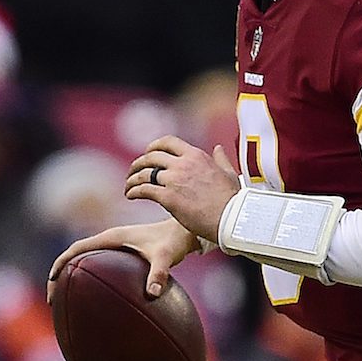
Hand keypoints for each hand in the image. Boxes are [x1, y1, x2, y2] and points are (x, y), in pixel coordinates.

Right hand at [48, 217, 198, 299]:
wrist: (183, 232)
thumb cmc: (173, 243)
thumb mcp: (166, 257)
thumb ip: (159, 274)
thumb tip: (153, 294)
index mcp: (111, 237)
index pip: (77, 249)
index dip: (61, 263)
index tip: (51, 280)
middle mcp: (109, 240)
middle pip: (75, 256)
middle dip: (59, 275)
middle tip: (52, 299)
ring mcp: (114, 246)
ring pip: (85, 260)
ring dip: (71, 277)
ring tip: (65, 302)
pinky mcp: (120, 254)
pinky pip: (97, 265)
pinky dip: (88, 279)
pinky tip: (94, 299)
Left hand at [124, 136, 239, 243]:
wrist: (231, 218)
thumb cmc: (233, 199)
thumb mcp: (229, 173)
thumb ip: (221, 159)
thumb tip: (218, 149)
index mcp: (196, 155)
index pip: (168, 142)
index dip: (154, 146)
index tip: (148, 153)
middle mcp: (183, 164)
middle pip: (151, 157)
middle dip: (139, 163)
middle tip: (133, 171)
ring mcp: (174, 180)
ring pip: (144, 173)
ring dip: (132, 179)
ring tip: (128, 186)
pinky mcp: (167, 197)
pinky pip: (143, 190)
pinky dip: (133, 191)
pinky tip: (130, 196)